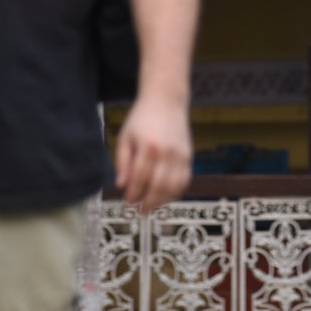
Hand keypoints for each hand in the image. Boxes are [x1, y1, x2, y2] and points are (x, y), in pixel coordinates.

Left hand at [115, 91, 192, 212]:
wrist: (166, 100)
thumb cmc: (142, 117)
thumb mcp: (125, 136)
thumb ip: (122, 162)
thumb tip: (121, 185)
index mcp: (148, 147)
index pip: (140, 178)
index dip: (133, 193)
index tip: (128, 202)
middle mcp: (167, 152)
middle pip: (159, 186)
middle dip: (149, 202)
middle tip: (141, 210)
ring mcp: (181, 154)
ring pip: (174, 186)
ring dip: (163, 200)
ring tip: (153, 205)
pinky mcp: (189, 155)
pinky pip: (185, 180)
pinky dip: (177, 191)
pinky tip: (167, 195)